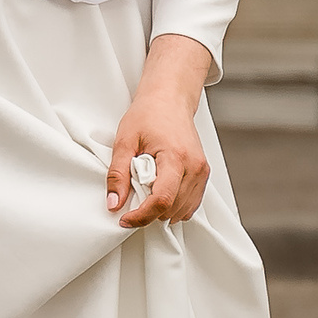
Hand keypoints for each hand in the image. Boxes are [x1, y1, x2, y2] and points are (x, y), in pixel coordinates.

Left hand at [106, 33, 213, 227]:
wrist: (170, 99)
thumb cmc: (149, 114)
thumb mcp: (124, 140)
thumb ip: (118, 174)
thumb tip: (114, 203)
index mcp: (175, 157)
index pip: (161, 200)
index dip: (141, 216)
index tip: (124, 218)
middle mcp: (194, 167)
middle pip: (172, 208)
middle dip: (149, 212)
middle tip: (131, 199)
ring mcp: (201, 171)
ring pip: (182, 210)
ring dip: (161, 211)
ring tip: (145, 191)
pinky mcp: (203, 174)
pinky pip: (190, 203)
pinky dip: (174, 206)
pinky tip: (159, 193)